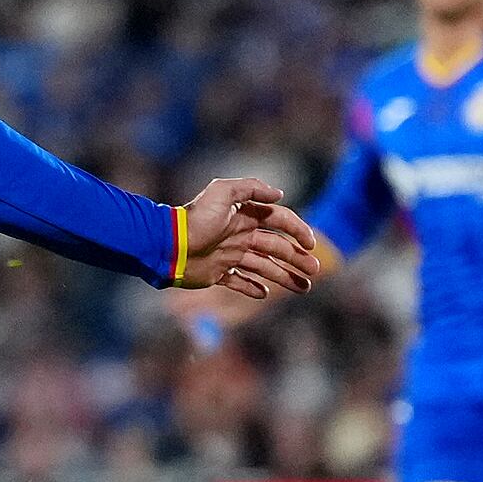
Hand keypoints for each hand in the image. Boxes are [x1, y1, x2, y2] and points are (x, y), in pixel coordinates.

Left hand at [172, 176, 319, 301]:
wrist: (167, 245)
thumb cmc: (195, 219)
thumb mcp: (222, 192)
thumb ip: (251, 188)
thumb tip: (279, 195)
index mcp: (244, 216)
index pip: (279, 221)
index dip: (298, 231)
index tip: (311, 245)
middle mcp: (240, 235)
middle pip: (276, 247)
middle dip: (297, 258)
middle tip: (315, 271)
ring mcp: (230, 255)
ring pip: (264, 267)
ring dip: (284, 276)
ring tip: (303, 288)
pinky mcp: (218, 273)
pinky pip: (239, 282)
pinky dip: (252, 288)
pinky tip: (264, 293)